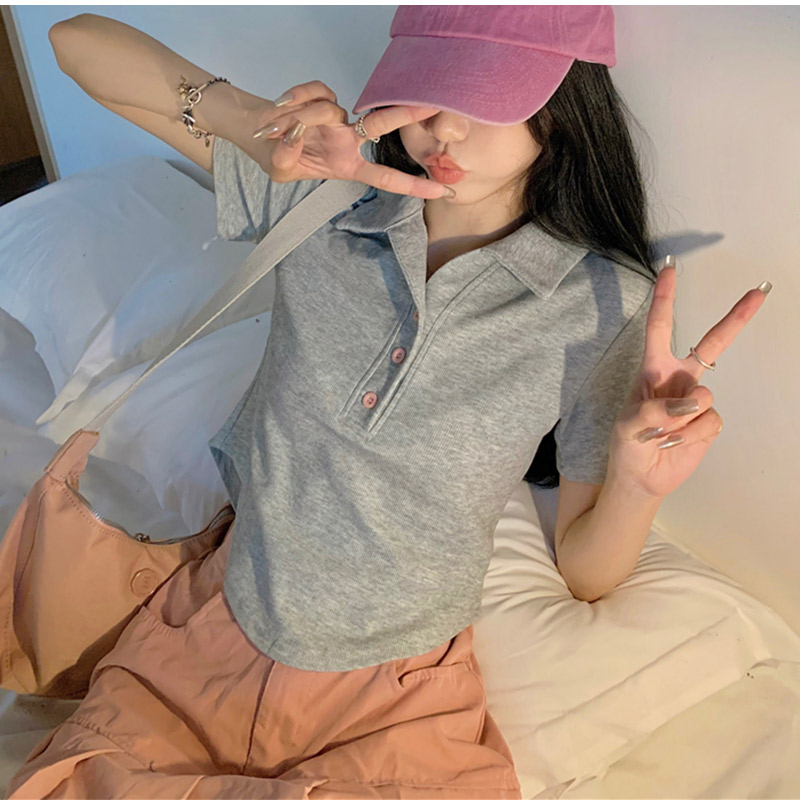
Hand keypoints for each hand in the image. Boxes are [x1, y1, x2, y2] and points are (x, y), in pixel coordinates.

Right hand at [242, 79, 450, 199]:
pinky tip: (282, 108)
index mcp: (347, 166)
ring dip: (300, 118)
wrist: (258, 133)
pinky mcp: (323, 97)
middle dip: (406, 115)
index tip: (442, 190)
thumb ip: (288, 156)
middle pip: (381, 125)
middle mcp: (348, 141)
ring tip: (280, 127)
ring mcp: (337, 118)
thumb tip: (298, 132)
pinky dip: (296, 99)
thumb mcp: (280, 169)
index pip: (385, 178)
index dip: (412, 186)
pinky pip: (315, 93)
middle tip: (432, 107)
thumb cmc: (275, 156)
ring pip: (329, 110)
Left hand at [607, 259, 770, 498]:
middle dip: (735, 319)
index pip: (659, 328)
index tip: (669, 269)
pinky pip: (711, 422)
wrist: (641, 479)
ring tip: (662, 436)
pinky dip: (693, 436)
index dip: (664, 298)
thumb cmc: (627, 446)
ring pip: (705, 399)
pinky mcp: (709, 422)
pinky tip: (677, 444)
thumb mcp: (628, 426)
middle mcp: (679, 379)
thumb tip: (693, 404)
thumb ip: (656, 411)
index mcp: (653, 371)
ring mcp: (696, 401)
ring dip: (684, 421)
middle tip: (757, 293)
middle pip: (712, 344)